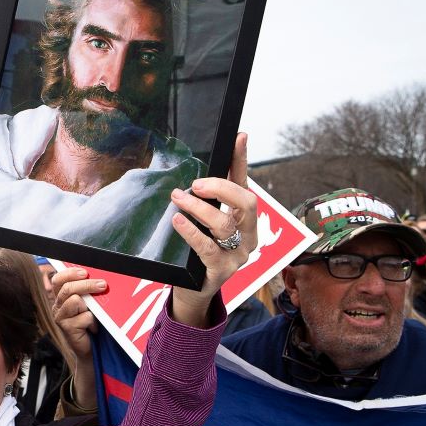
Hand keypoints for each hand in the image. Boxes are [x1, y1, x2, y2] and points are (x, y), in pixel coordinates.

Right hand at [51, 266, 106, 409]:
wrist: (90, 350)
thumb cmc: (91, 324)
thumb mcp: (88, 305)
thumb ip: (87, 292)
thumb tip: (99, 278)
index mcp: (60, 297)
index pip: (58, 279)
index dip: (70, 273)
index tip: (85, 272)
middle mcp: (57, 306)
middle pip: (68, 288)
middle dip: (87, 284)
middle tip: (103, 285)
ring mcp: (60, 318)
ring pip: (75, 300)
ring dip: (90, 306)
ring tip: (95, 314)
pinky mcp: (67, 329)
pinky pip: (84, 317)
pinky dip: (92, 322)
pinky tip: (93, 328)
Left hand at [169, 132, 256, 326]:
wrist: (196, 288)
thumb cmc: (201, 250)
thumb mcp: (206, 222)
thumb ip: (207, 199)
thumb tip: (197, 171)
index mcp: (244, 217)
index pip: (245, 182)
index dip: (241, 160)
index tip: (239, 136)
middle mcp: (248, 233)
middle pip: (245, 203)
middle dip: (221, 188)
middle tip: (195, 184)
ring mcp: (238, 253)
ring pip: (224, 224)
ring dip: (199, 208)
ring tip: (178, 199)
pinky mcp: (222, 269)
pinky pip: (207, 247)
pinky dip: (191, 231)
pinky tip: (178, 220)